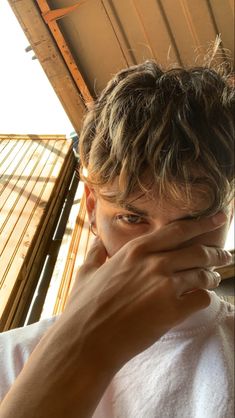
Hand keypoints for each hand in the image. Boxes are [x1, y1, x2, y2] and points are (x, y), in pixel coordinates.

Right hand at [65, 212, 230, 368]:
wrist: (86, 341)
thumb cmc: (84, 307)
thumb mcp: (86, 272)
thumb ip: (96, 252)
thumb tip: (97, 241)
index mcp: (136, 250)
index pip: (178, 230)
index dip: (202, 223)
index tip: (218, 219)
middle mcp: (154, 263)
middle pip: (198, 252)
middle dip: (217, 253)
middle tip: (226, 255)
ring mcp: (165, 286)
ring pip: (203, 274)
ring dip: (213, 276)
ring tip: (214, 279)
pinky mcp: (172, 311)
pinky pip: (201, 299)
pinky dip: (205, 297)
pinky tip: (201, 299)